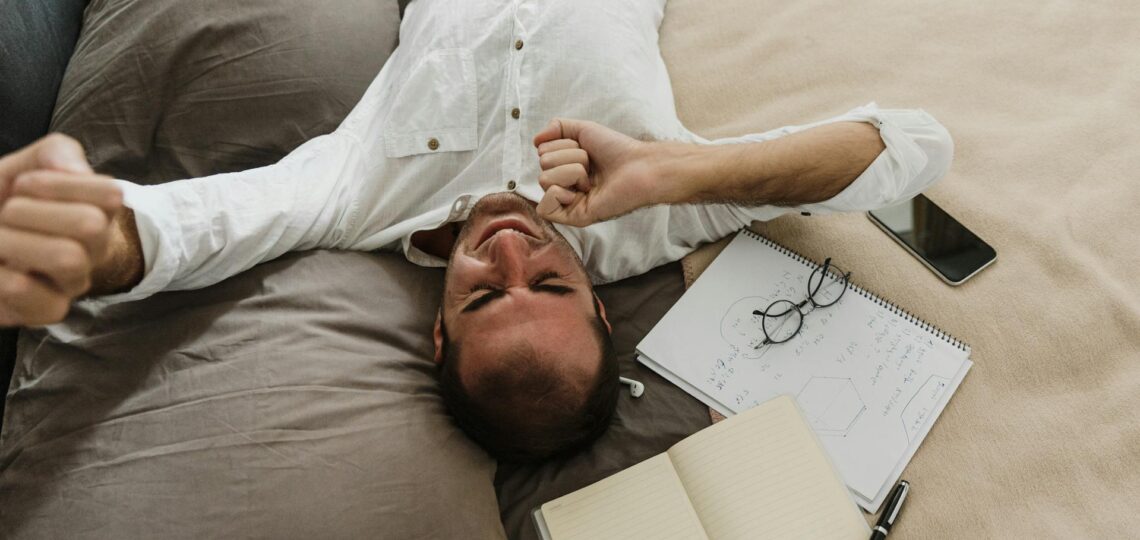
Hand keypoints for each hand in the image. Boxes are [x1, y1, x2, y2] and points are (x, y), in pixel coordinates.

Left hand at [0, 134, 122, 326]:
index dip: (60, 184)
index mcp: (98, 212)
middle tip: (5, 215)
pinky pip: (35, 296)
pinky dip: (2, 278)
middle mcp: (95, 249)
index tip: (24, 186)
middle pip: (90, 224)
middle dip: (29, 211)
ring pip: (68, 258)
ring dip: (14, 241)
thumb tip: (73, 171)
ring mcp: (74, 282)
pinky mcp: (47, 311)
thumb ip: (56, 153)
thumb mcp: (28, 165)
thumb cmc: (9, 201)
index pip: (111, 194)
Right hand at [532, 118, 656, 226]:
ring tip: (592, 178)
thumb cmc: (617, 149)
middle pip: (542, 165)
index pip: (543, 152)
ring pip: (544, 180)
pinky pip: (545, 207)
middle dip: (569, 158)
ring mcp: (568, 202)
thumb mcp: (583, 130)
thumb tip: (535, 141)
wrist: (639, 166)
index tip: (587, 151)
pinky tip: (581, 192)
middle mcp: (565, 185)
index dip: (564, 145)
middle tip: (592, 165)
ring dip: (571, 172)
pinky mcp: (573, 217)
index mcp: (566, 167)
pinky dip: (559, 193)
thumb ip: (557, 127)